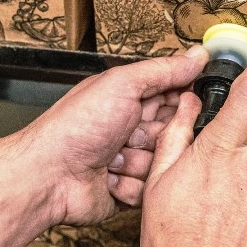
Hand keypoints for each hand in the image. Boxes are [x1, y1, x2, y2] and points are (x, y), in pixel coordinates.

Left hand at [17, 46, 208, 226]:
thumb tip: (196, 55)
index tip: (185, 106)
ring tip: (113, 157)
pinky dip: (132, 186)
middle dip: (159, 136)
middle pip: (177, 134)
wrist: (49, 174)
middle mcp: (134, 129)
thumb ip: (162, 70)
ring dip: (141, 162)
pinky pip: (151, 191)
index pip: (179, 97)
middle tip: (133, 135)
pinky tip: (108, 178)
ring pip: (165, 165)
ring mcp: (133, 161)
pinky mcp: (130, 191)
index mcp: (132, 99)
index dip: (185, 103)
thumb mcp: (121, 85)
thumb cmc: (75, 126)